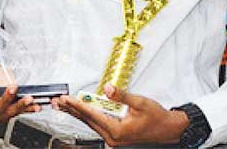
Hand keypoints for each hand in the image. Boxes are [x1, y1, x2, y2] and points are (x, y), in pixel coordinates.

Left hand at [53, 84, 189, 146]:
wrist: (167, 129)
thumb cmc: (156, 118)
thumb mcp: (140, 103)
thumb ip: (122, 95)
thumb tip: (107, 88)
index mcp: (116, 130)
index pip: (92, 115)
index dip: (79, 105)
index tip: (68, 98)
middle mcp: (112, 137)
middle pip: (87, 121)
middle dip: (73, 110)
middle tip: (60, 101)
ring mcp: (112, 138)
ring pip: (91, 123)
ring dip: (78, 113)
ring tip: (65, 105)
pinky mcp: (114, 135)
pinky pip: (97, 124)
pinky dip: (88, 116)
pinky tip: (82, 111)